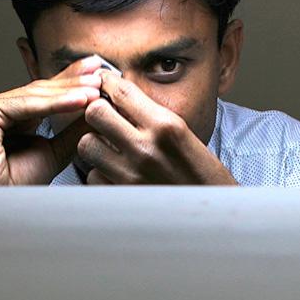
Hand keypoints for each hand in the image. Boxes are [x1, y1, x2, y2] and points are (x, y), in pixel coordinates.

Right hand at [0, 56, 101, 185]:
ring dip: (69, 91)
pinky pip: (24, 105)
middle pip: (42, 90)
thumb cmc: (14, 188)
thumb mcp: (55, 154)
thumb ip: (72, 132)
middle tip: (102, 72)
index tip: (101, 75)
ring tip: (97, 89)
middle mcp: (0, 109)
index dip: (74, 83)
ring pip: (35, 95)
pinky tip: (79, 100)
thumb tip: (97, 111)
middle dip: (74, 80)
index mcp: (15, 117)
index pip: (48, 95)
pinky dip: (54, 104)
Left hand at [78, 72, 236, 184]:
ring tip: (108, 148)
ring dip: (95, 144)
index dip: (107, 82)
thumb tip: (121, 99)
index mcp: (166, 126)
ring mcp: (129, 175)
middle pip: (95, 113)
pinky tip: (115, 174)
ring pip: (87, 144)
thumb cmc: (203, 177)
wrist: (213, 217)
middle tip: (104, 118)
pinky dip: (100, 174)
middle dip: (97, 112)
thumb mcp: (185, 137)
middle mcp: (145, 148)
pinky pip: (92, 176)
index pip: (122, 91)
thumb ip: (153, 119)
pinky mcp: (120, 197)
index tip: (104, 83)